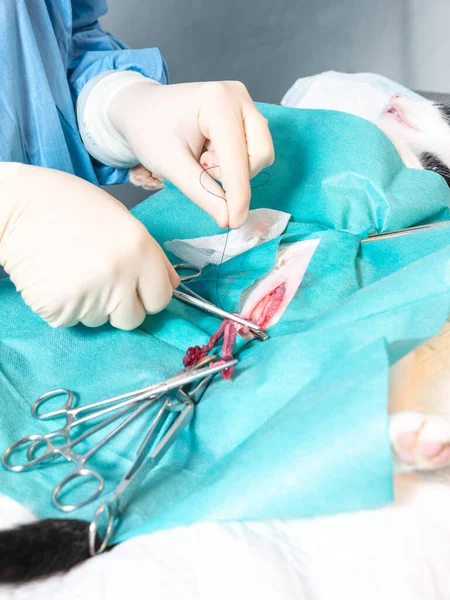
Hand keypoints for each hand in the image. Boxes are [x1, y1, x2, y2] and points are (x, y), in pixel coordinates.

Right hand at [0, 164, 178, 328]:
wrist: (15, 207)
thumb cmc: (68, 207)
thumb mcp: (121, 220)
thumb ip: (151, 255)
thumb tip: (173, 284)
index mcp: (141, 248)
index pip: (162, 298)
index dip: (148, 296)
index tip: (135, 288)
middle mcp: (122, 274)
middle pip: (133, 318)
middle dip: (121, 307)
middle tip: (99, 281)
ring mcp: (92, 294)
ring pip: (101, 321)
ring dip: (90, 305)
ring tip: (71, 271)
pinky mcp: (62, 309)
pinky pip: (72, 321)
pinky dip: (64, 307)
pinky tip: (55, 279)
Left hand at [108, 80, 274, 228]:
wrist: (140, 111)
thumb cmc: (149, 131)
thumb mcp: (171, 166)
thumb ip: (202, 193)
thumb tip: (229, 220)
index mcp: (217, 101)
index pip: (238, 158)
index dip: (238, 195)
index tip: (235, 222)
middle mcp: (237, 96)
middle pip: (260, 155)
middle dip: (235, 176)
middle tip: (200, 169)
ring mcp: (244, 104)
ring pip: (261, 155)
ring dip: (234, 170)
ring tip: (202, 160)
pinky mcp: (246, 115)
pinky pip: (254, 151)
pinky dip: (234, 163)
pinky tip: (210, 155)